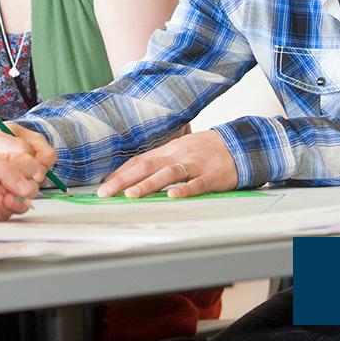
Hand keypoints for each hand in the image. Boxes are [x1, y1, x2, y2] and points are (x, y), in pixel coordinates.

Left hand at [0, 150, 47, 220]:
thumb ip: (7, 168)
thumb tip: (26, 185)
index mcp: (2, 157)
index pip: (28, 160)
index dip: (32, 166)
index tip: (31, 170)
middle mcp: (4, 175)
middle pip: (31, 179)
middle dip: (28, 181)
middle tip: (20, 184)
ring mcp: (2, 192)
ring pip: (27, 195)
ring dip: (21, 195)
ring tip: (7, 193)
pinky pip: (16, 210)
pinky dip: (13, 206)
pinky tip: (3, 201)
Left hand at [97, 130, 237, 198]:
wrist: (237, 144)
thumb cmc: (203, 151)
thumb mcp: (177, 151)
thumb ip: (157, 162)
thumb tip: (132, 175)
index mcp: (166, 151)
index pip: (138, 161)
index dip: (119, 173)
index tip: (103, 186)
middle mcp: (176, 156)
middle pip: (146, 166)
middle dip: (123, 180)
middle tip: (105, 193)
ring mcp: (194, 165)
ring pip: (167, 173)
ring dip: (148, 184)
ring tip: (130, 195)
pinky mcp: (211, 176)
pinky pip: (196, 183)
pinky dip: (184, 189)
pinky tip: (173, 196)